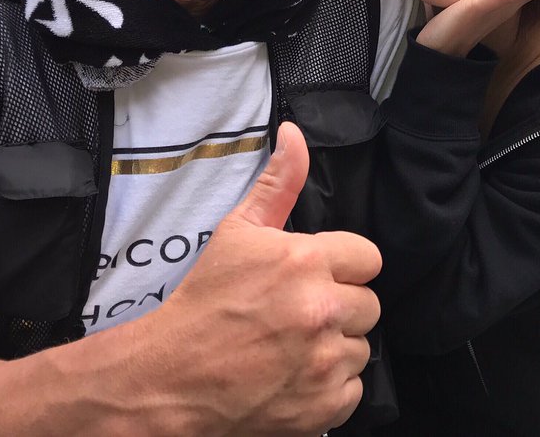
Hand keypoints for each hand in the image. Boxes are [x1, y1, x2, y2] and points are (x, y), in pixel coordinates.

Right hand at [143, 122, 380, 435]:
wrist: (170, 377)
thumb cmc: (203, 302)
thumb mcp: (238, 232)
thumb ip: (278, 183)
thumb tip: (295, 135)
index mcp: (305, 261)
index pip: (367, 257)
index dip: (342, 266)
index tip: (315, 277)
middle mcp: (321, 310)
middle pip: (369, 304)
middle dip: (339, 307)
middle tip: (298, 313)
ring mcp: (324, 361)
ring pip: (361, 347)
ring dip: (335, 347)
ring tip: (292, 346)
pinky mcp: (323, 405)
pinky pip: (352, 389)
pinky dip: (328, 387)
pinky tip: (294, 376)